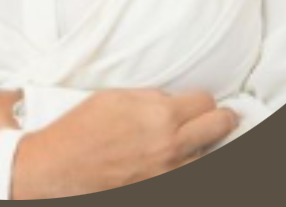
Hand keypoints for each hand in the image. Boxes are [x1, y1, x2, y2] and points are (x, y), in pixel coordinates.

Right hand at [12, 88, 237, 198]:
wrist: (61, 165)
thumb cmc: (82, 128)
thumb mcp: (116, 97)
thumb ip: (150, 97)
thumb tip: (172, 101)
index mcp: (159, 116)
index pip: (205, 103)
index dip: (203, 99)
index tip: (201, 101)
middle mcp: (170, 146)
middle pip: (218, 127)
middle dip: (222, 119)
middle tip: (225, 116)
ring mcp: (167, 173)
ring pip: (207, 156)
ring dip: (204, 145)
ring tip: (198, 139)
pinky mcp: (158, 189)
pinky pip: (187, 173)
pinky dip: (188, 164)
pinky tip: (183, 158)